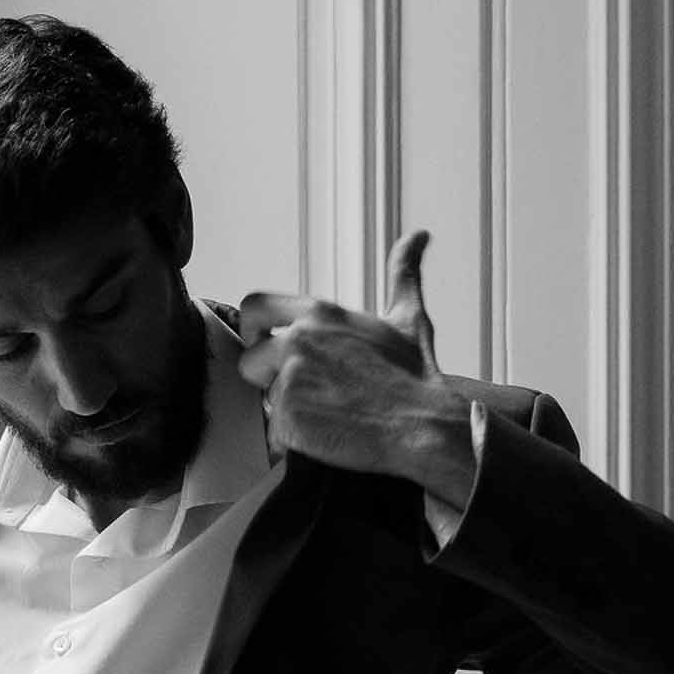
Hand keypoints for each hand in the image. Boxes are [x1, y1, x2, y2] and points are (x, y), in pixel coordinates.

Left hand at [235, 230, 475, 507]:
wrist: (424, 426)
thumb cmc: (417, 376)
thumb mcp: (408, 317)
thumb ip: (403, 273)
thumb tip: (419, 236)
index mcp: (319, 312)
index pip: (254, 306)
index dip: (254, 329)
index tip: (267, 344)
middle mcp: (298, 341)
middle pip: (249, 358)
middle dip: (265, 375)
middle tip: (300, 388)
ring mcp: (291, 380)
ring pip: (265, 398)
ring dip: (289, 409)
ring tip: (330, 413)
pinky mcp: (289, 420)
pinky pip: (276, 431)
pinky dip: (297, 438)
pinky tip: (330, 434)